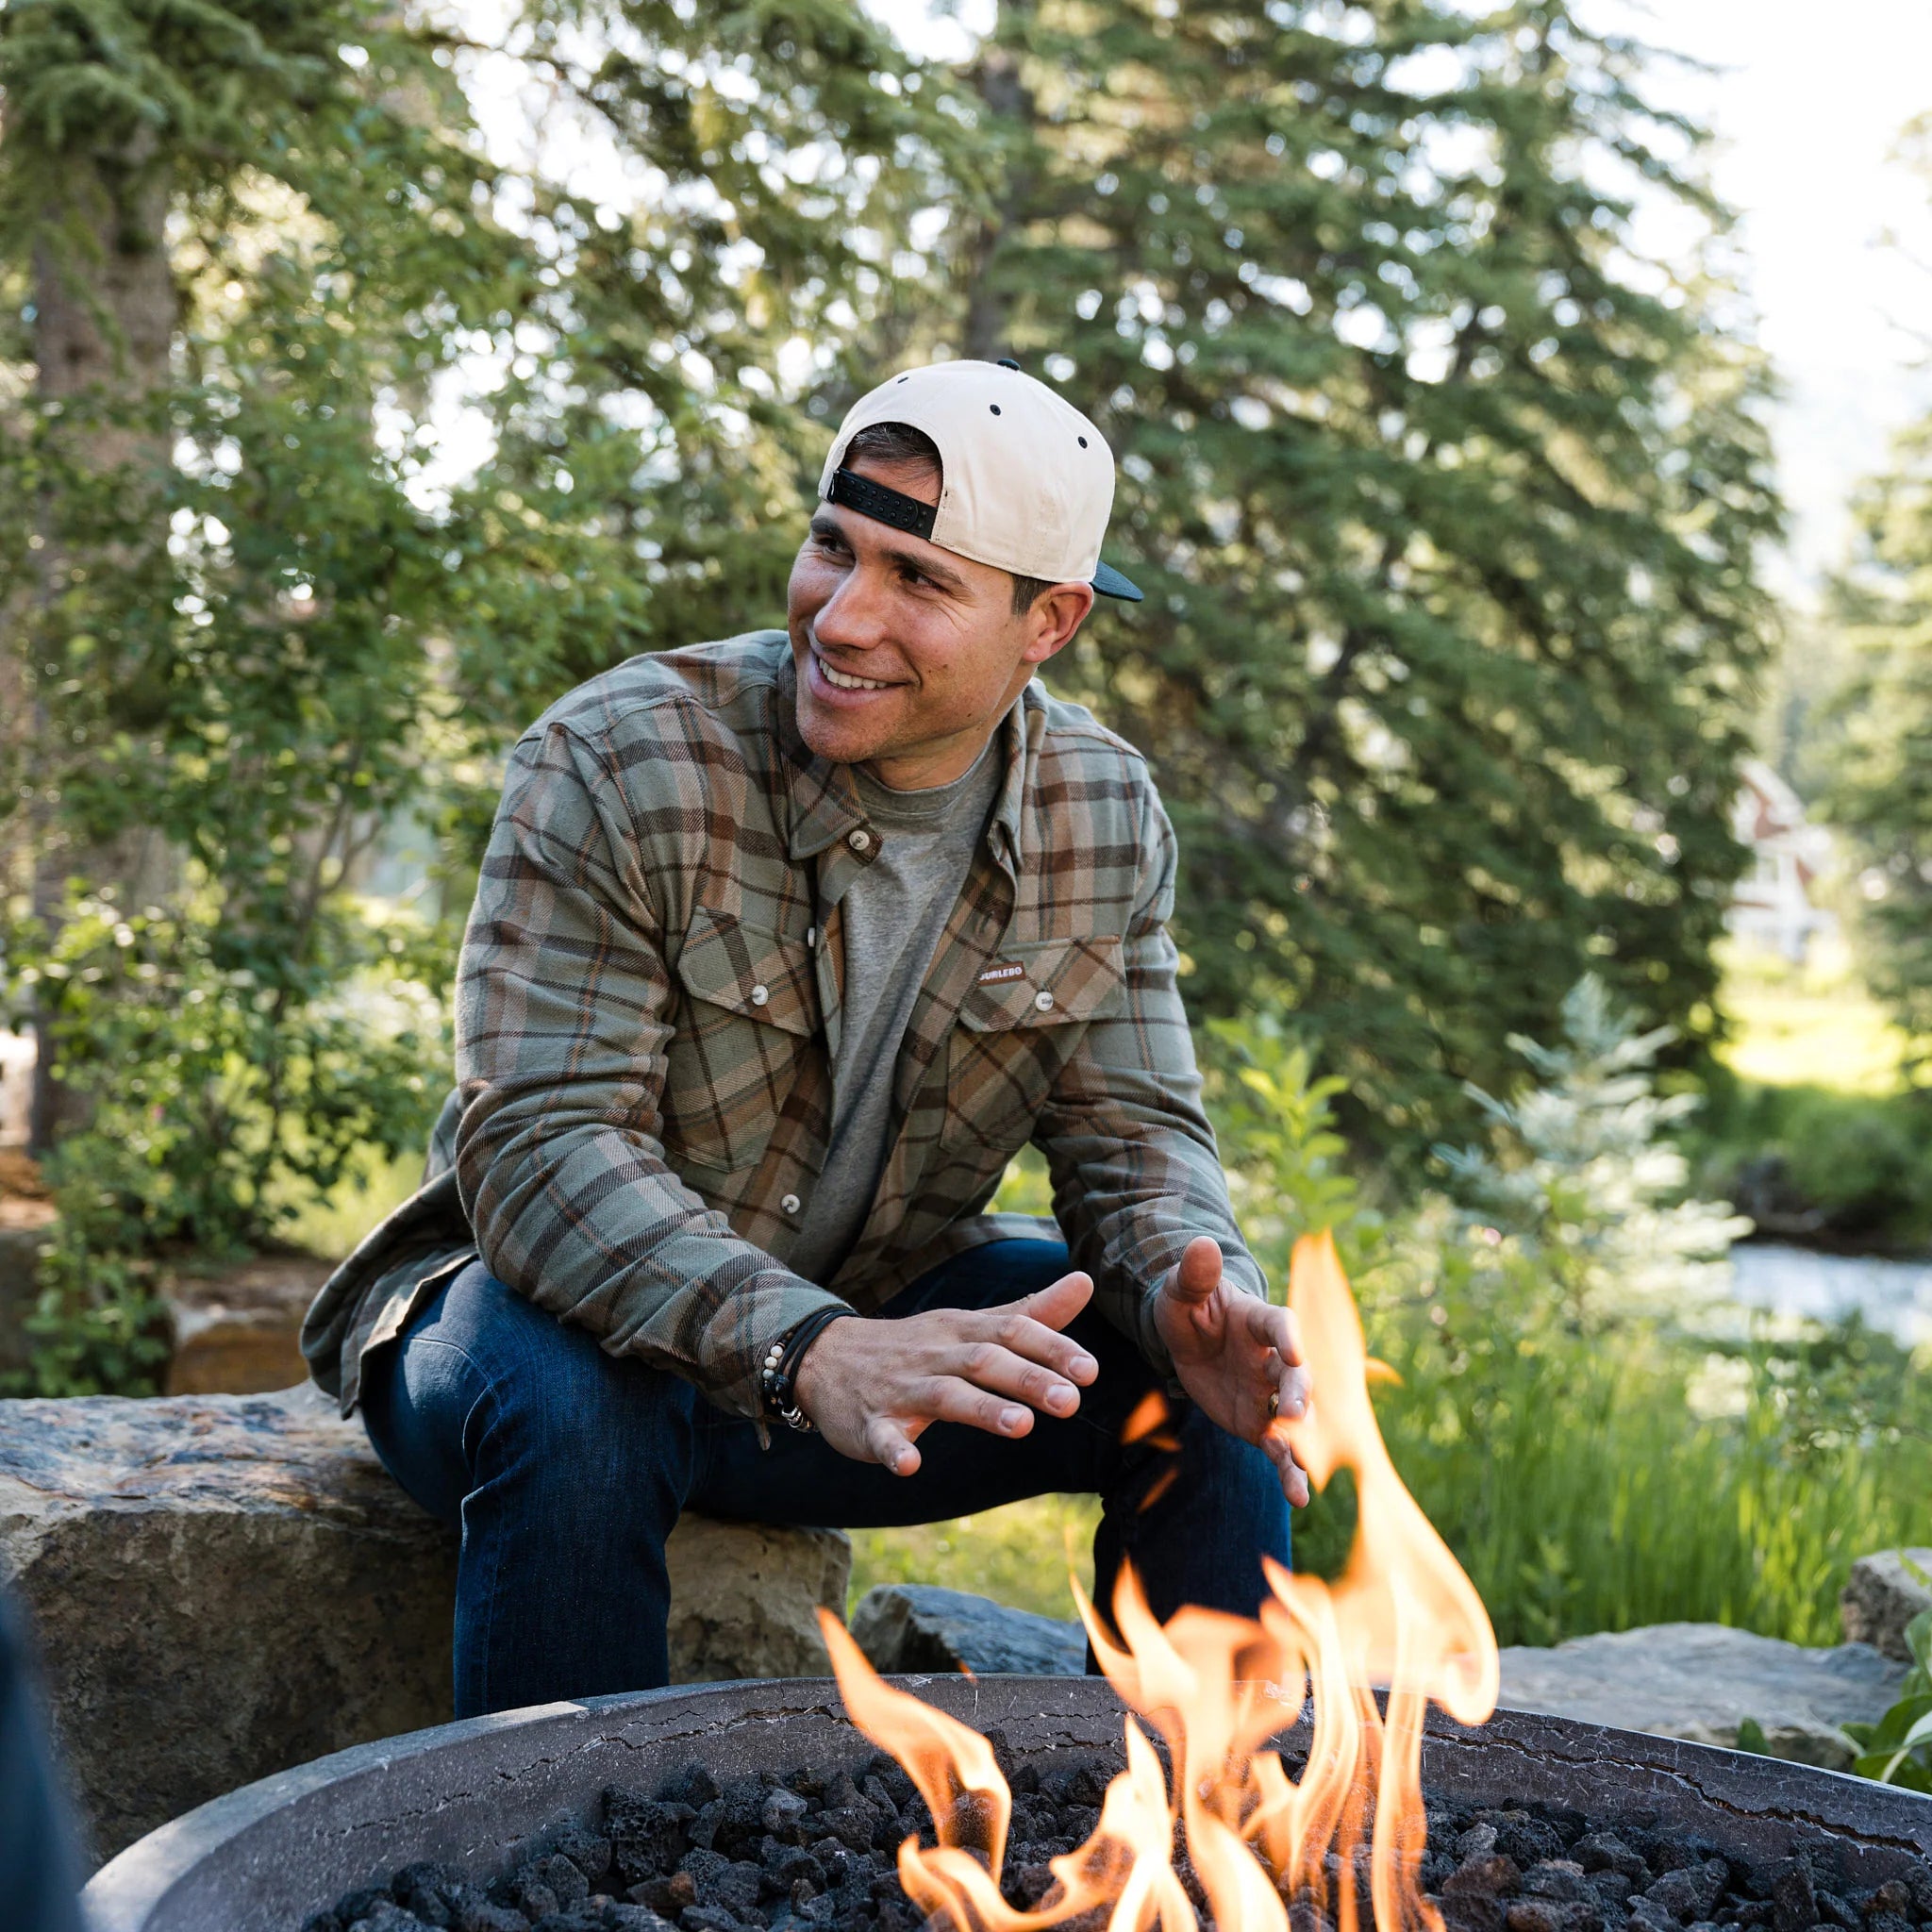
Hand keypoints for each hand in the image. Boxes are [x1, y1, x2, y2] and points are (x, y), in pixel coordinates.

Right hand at [793, 1271, 1098, 1476]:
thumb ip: (1030, 1311)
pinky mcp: (869, 1423)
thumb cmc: (917, 1346)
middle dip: (1027, 1379)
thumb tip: (1086, 1282)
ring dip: (981, 1409)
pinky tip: (910, 1465)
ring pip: (943, 1396)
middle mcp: (935, 1355)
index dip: (1051, 1349)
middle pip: (984, 1361)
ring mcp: (900, 1389)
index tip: (1090, 1371)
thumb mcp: (972, 1324)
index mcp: (962, 1331)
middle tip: (1071, 1402)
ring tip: (1021, 1426)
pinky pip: (880, 1437)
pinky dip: (894, 1450)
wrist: (825, 1358)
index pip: (1011, 1331)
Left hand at [1152, 1236, 1312, 1505]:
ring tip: (1305, 1469)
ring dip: (1302, 1440)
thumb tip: (1201, 1244)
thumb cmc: (1187, 1305)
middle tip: (1296, 1413)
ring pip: (1296, 1418)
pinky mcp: (1260, 1423)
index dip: (1289, 1337)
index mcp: (1258, 1321)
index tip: (1295, 1352)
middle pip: (1295, 1376)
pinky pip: (1280, 1450)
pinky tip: (1299, 1497)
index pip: (1280, 1325)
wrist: (1187, 1338)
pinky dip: (1291, 1472)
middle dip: (1299, 1393)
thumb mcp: (1181, 1290)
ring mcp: (1270, 1394)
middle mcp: (1274, 1359)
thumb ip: (1194, 1274)